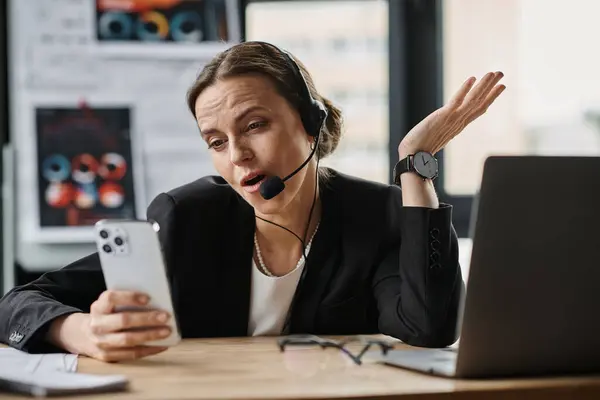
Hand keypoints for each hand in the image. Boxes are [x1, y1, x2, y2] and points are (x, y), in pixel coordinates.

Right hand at [48, 290, 171, 362]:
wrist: (84, 335)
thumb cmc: (106, 315)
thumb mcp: (109, 304)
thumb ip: (126, 301)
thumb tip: (156, 301)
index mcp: (98, 307)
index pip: (111, 298)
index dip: (130, 297)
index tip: (148, 298)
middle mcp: (97, 324)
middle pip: (123, 320)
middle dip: (146, 318)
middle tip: (165, 316)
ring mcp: (101, 342)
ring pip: (127, 339)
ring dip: (150, 335)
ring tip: (167, 331)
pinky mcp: (107, 356)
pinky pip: (130, 354)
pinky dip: (149, 350)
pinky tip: (162, 345)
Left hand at [398, 71, 505, 157]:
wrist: (413, 157)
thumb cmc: (420, 149)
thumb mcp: (438, 137)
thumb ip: (444, 130)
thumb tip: (444, 129)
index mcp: (458, 126)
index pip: (479, 109)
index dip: (490, 97)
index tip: (501, 86)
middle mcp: (459, 122)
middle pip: (480, 102)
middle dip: (491, 87)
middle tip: (501, 73)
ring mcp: (452, 119)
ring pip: (473, 100)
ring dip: (485, 85)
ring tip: (494, 73)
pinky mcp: (443, 116)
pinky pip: (457, 101)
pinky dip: (465, 89)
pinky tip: (472, 78)